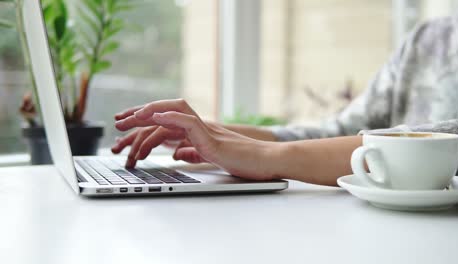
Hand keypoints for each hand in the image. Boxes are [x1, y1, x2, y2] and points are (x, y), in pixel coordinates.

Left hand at [113, 99, 277, 180]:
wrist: (267, 163)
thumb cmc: (244, 162)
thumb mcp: (211, 157)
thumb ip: (193, 152)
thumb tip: (175, 152)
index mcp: (196, 132)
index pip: (165, 121)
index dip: (143, 121)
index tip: (124, 126)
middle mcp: (199, 126)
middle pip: (164, 112)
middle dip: (137, 115)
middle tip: (117, 122)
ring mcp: (206, 130)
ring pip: (173, 113)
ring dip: (148, 115)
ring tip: (128, 119)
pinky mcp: (213, 139)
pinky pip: (190, 122)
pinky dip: (172, 117)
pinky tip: (157, 117)